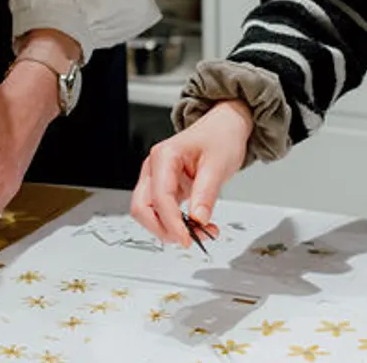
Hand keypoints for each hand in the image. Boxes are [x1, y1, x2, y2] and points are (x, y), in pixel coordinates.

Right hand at [130, 100, 253, 245]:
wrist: (224, 127)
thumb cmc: (220, 137)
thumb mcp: (218, 164)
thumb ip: (206, 193)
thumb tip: (198, 220)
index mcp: (164, 156)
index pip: (159, 197)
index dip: (171, 222)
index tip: (188, 239)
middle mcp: (154, 168)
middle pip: (142, 208)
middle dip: (162, 229)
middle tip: (190, 240)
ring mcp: (157, 179)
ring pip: (148, 213)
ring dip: (169, 229)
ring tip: (201, 232)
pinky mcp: (165, 189)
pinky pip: (162, 212)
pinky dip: (176, 224)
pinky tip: (197, 226)